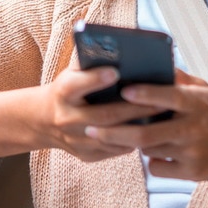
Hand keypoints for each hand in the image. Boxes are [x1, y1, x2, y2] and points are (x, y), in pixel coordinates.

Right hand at [38, 56, 171, 161]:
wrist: (45, 120)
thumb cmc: (69, 88)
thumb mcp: (72, 71)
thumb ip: (91, 63)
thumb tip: (121, 52)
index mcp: (63, 92)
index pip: (76, 85)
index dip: (95, 79)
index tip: (115, 71)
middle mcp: (67, 119)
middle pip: (105, 115)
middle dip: (135, 109)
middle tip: (161, 101)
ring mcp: (76, 140)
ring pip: (113, 137)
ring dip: (139, 127)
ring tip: (162, 117)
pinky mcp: (86, 155)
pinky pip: (115, 150)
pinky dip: (134, 141)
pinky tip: (151, 130)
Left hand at [81, 69, 207, 180]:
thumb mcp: (207, 91)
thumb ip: (180, 80)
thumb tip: (154, 63)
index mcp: (198, 103)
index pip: (168, 96)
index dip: (145, 94)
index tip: (122, 90)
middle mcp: (194, 128)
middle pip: (147, 133)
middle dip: (115, 132)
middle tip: (91, 129)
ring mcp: (192, 152)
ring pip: (149, 149)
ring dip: (135, 143)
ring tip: (123, 134)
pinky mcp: (192, 173)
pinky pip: (158, 168)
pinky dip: (152, 160)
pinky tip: (155, 152)